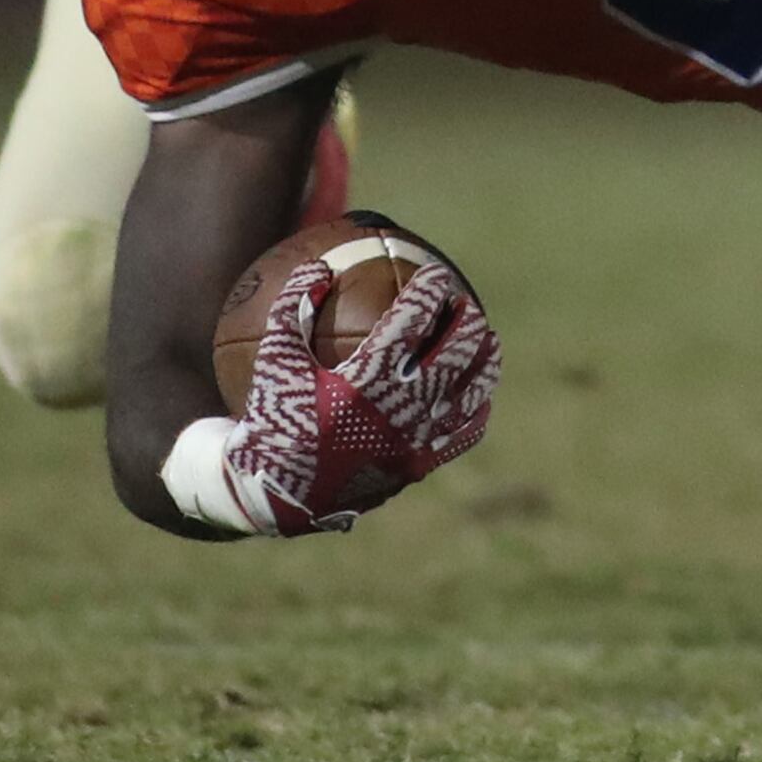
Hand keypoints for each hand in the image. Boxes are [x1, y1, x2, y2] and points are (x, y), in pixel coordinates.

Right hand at [195, 253, 499, 535]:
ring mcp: (414, 441)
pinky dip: (476, 408)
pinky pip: (463, 434)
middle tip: (465, 303)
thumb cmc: (273, 419)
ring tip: (488, 340)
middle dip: (466, 321)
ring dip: (485, 361)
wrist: (277, 495)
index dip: (428, 292)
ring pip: (470, 393)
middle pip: (455, 353)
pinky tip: (478, 393)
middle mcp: (397, 411)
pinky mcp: (419, 466)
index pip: (411, 322)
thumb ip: (292, 309)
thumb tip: (319, 265)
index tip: (435, 274)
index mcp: (363, 382)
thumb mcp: (273, 361)